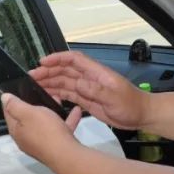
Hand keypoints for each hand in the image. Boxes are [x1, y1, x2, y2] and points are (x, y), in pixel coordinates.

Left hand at [1, 93, 82, 165]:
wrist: (67, 155)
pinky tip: (75, 112)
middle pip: (28, 119)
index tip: (15, 92)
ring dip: (51, 112)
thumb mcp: (27, 113)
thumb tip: (4, 98)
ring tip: (57, 100)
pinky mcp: (55, 146)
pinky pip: (60, 129)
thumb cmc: (46, 134)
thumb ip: (15, 105)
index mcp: (17, 131)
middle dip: (35, 106)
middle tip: (39, 94)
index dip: (11, 101)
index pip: (9, 113)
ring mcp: (42, 143)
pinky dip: (66, 120)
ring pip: (45, 124)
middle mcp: (27, 139)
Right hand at [30, 51, 148, 129]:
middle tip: (32, 76)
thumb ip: (96, 90)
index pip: (74, 59)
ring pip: (65, 82)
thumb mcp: (114, 97)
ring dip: (50, 82)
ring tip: (34, 86)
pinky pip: (69, 94)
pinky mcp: (87, 100)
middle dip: (49, 71)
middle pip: (65, 70)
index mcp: (96, 73)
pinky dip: (57, 94)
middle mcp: (89, 78)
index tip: (43, 62)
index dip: (58, 58)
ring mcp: (88, 89)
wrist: (141, 116)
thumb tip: (77, 83)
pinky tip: (47, 96)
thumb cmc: (131, 104)